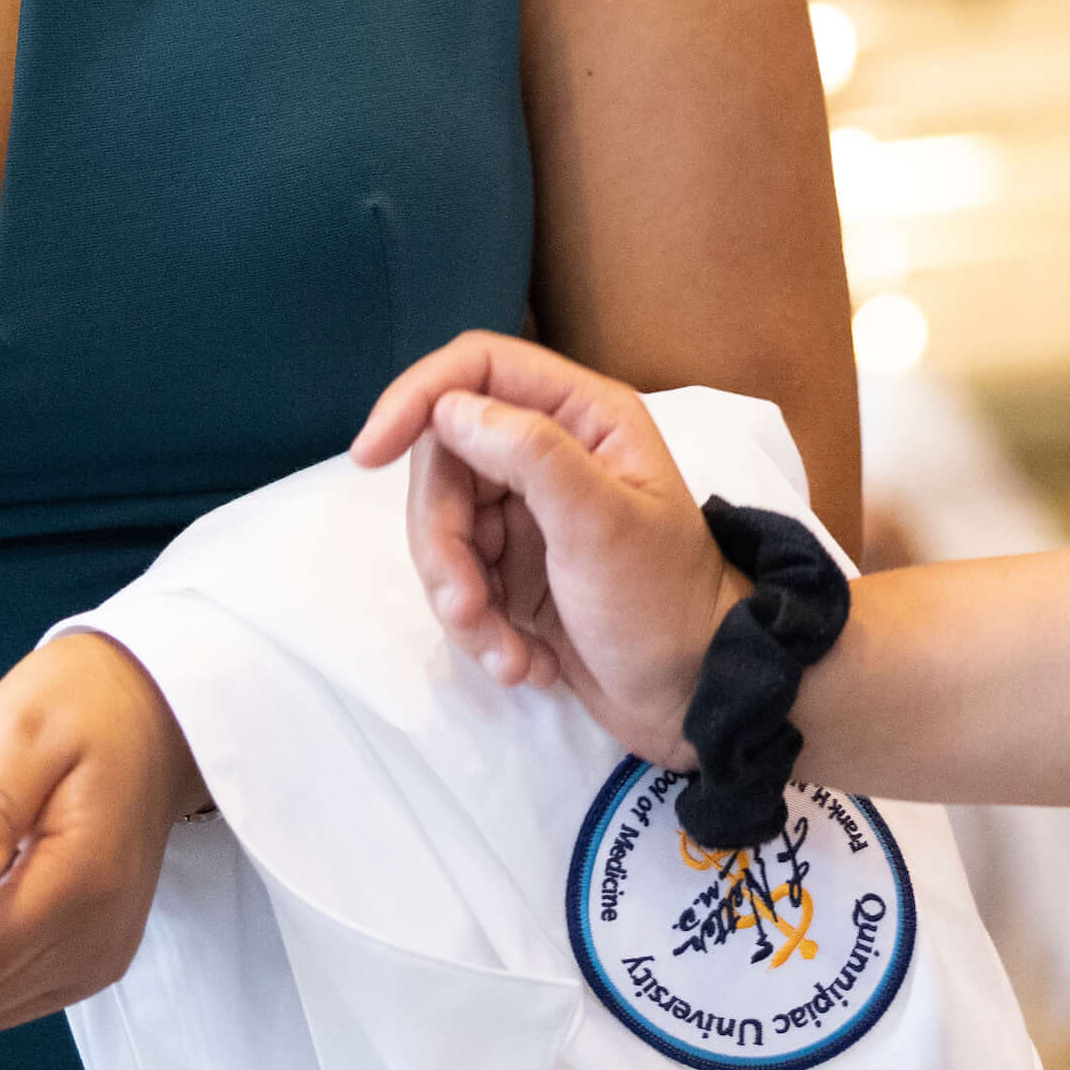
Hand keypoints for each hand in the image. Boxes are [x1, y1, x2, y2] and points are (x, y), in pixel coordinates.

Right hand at [346, 331, 744, 767]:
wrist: (702, 701)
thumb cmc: (664, 604)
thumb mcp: (602, 525)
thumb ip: (528, 453)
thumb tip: (448, 408)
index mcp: (582, 418)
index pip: (476, 368)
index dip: (416, 400)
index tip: (367, 456)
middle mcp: (552, 453)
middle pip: (444, 462)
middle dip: (442, 542)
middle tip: (468, 608)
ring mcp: (531, 515)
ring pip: (444, 530)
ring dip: (462, 602)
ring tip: (507, 656)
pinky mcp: (518, 573)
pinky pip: (462, 582)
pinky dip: (481, 630)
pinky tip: (524, 665)